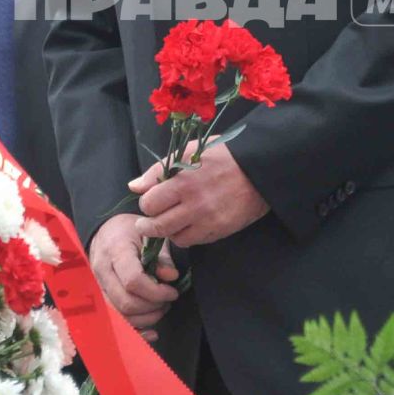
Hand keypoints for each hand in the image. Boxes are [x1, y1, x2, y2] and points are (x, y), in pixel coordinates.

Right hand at [88, 213, 179, 341]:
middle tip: (168, 300)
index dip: (156, 292)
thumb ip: (161, 257)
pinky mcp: (99, 298)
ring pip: (120, 315)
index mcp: (116, 251)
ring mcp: (98, 287)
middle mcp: (102, 271)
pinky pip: (115, 322)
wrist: (106, 232)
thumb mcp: (149, 235)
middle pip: (125, 302)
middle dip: (152, 306)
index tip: (172, 292)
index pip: (133, 280)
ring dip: (146, 318)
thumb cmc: (130, 231)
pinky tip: (152, 332)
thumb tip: (171, 277)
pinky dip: (136, 331)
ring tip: (161, 308)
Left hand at [132, 142, 270, 249]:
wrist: (259, 169)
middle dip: (149, 225)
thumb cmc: (222, 156)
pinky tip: (189, 224)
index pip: (149, 204)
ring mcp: (208, 220)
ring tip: (171, 222)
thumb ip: (158, 170)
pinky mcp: (219, 230)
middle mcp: (194, 204)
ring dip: (168, 232)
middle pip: (157, 226)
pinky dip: (186, 236)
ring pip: (174, 238)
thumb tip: (134, 187)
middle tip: (148, 222)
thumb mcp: (188, 153)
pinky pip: (193, 242)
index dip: (147, 203)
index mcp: (183, 182)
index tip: (151, 201)